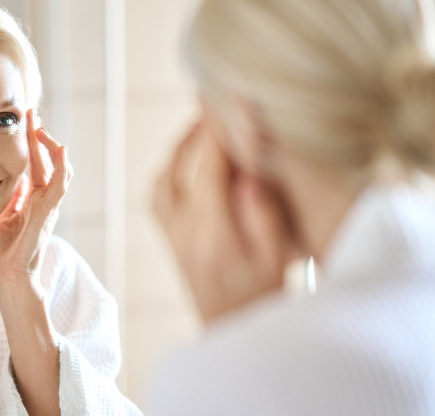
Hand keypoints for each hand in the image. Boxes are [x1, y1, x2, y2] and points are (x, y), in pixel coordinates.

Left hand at [0, 110, 72, 289]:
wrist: (9, 277)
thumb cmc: (6, 252)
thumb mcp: (5, 215)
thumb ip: (13, 197)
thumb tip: (15, 179)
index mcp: (33, 199)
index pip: (37, 163)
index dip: (32, 142)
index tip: (24, 120)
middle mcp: (44, 200)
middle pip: (49, 161)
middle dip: (40, 136)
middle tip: (30, 113)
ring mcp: (48, 207)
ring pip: (59, 169)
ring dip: (51, 146)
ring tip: (40, 127)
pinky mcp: (47, 214)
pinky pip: (60, 186)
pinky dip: (62, 167)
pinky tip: (60, 150)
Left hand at [152, 116, 295, 323]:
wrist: (236, 337)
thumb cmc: (264, 299)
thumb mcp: (277, 258)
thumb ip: (262, 211)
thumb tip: (245, 169)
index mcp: (212, 233)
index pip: (211, 167)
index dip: (220, 128)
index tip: (228, 96)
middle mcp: (183, 232)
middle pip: (180, 168)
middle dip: (197, 131)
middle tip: (214, 103)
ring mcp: (173, 238)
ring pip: (161, 182)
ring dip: (178, 150)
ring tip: (201, 128)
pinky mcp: (172, 243)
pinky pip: (157, 199)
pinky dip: (169, 173)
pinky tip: (186, 164)